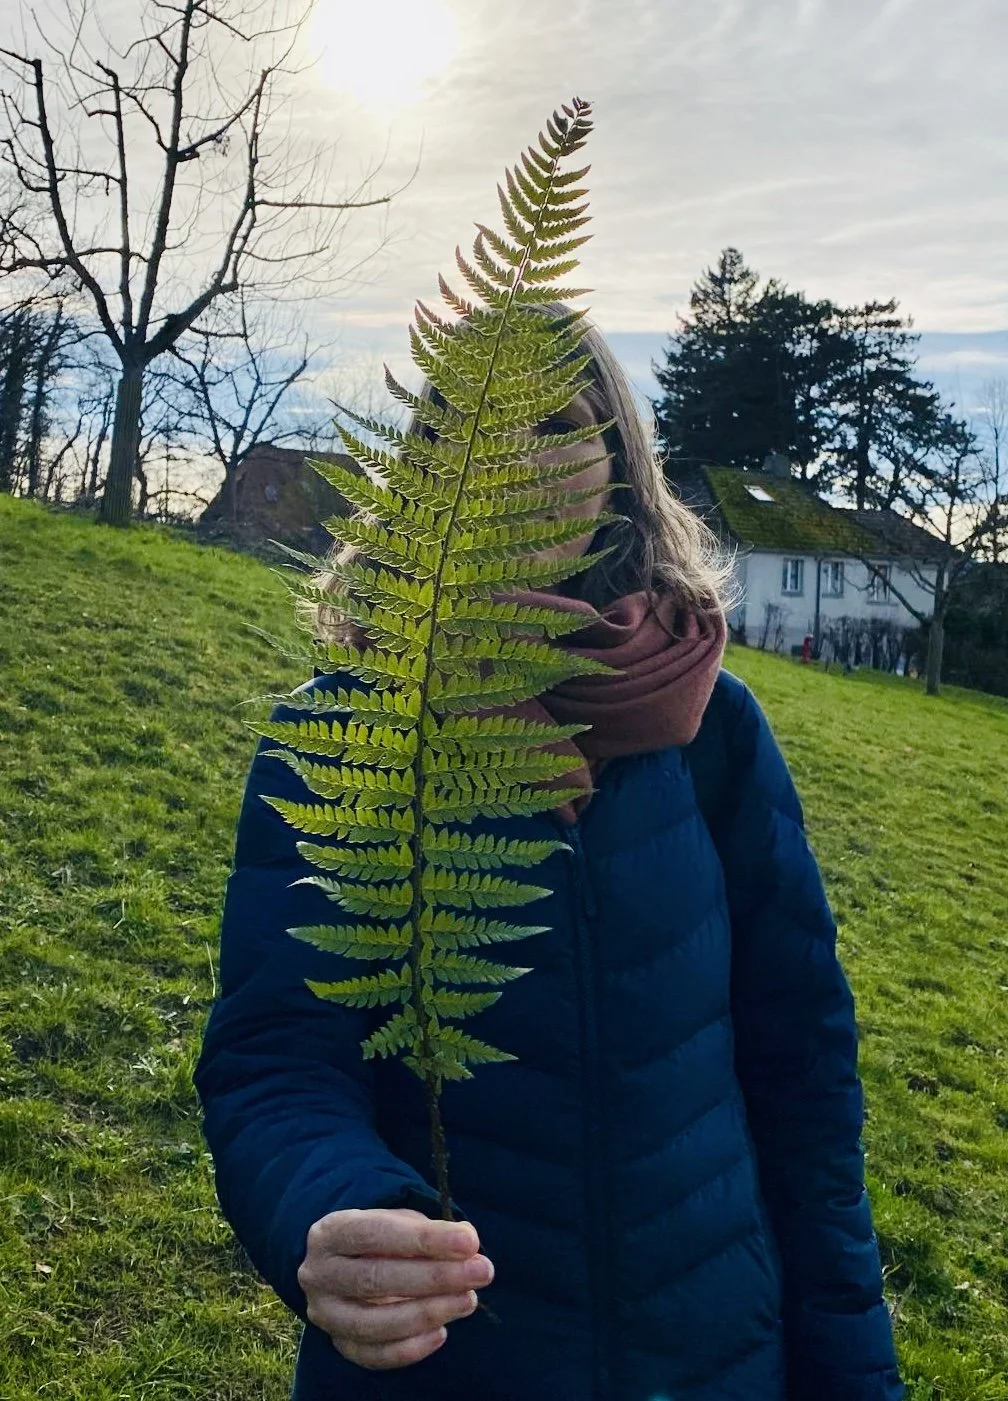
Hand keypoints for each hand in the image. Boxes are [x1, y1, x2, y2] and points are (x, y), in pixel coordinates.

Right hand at [297, 1207, 494, 1369]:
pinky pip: (373, 1356)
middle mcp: (318, 1274)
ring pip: (374, 1323)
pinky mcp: (338, 1344)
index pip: (376, 1233)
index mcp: (331, 1232)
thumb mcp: (398, 1221)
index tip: (469, 1242)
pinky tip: (442, 1332)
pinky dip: (410, 1348)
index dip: (424, 1239)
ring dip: (428, 1312)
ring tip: (468, 1300)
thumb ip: (428, 1233)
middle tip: (481, 1271)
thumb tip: (468, 1246)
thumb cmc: (380, 1238)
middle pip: (376, 1279)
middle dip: (435, 1277)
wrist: (345, 1264)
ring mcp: (325, 1314)